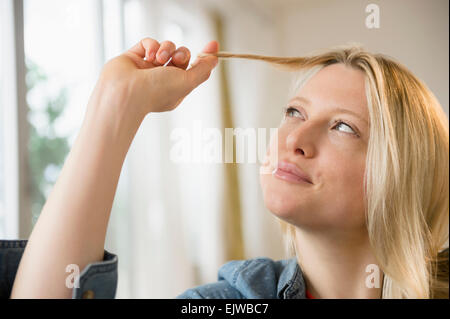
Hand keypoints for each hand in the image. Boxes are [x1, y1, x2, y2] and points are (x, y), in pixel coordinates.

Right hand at [94, 37, 218, 117]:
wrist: (125, 92)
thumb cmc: (156, 92)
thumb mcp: (188, 82)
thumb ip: (203, 69)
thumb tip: (215, 58)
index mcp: (176, 89)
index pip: (193, 70)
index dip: (203, 57)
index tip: (213, 45)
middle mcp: (162, 79)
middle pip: (181, 56)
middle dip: (182, 54)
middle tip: (177, 59)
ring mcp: (148, 68)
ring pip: (166, 47)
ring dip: (167, 49)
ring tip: (160, 59)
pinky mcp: (134, 57)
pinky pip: (149, 43)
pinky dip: (152, 45)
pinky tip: (149, 55)